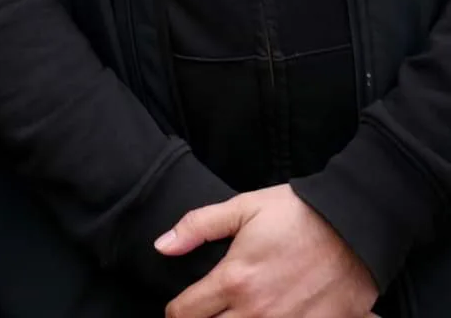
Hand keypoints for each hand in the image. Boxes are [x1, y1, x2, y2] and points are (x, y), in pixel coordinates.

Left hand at [156, 184, 378, 317]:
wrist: (353, 225)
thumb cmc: (296, 213)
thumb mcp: (242, 207)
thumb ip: (197, 226)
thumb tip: (161, 246)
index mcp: (234, 280)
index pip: (186, 313)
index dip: (175, 313)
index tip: (178, 309)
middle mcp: (257, 312)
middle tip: (207, 313)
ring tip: (235, 315)